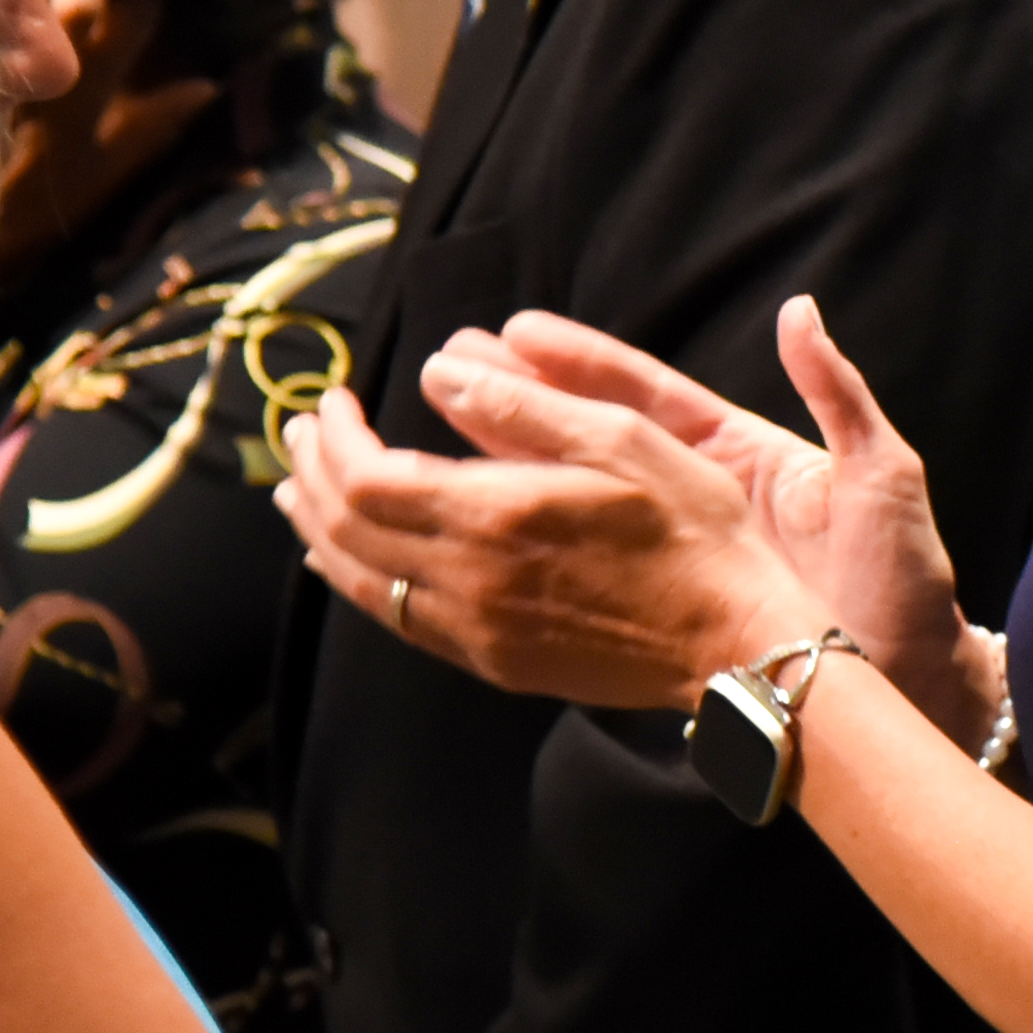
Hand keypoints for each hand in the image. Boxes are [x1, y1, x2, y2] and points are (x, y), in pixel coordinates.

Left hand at [274, 369, 815, 706]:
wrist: (733, 644)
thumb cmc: (693, 535)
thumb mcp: (624, 441)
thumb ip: (524, 407)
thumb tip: (440, 370)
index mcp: (494, 519)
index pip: (365, 477)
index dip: (334, 437)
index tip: (336, 401)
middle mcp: (470, 583)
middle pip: (348, 530)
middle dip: (313, 475)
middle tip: (305, 433)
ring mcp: (478, 631)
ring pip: (363, 582)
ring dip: (319, 531)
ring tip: (300, 492)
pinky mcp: (496, 662)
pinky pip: (400, 619)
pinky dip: (360, 580)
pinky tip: (355, 559)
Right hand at [474, 303, 991, 745]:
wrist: (912, 679)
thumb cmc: (906, 580)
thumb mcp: (882, 474)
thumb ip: (838, 394)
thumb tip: (799, 313)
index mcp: (747, 454)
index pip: (648, 396)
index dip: (581, 364)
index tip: (516, 332)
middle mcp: (703, 498)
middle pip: (597, 438)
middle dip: (523, 402)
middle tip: (447, 365)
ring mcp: (682, 553)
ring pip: (582, 498)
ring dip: (513, 465)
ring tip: (443, 426)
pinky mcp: (673, 606)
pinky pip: (594, 566)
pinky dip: (540, 544)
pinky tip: (481, 525)